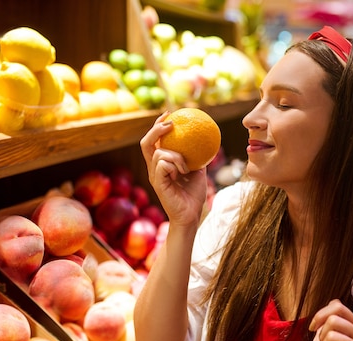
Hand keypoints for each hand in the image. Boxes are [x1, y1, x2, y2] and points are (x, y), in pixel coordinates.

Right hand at [140, 112, 207, 226]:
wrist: (191, 215)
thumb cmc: (194, 195)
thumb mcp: (198, 171)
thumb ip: (197, 156)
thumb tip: (205, 140)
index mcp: (161, 164)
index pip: (154, 141)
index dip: (158, 125)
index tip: (169, 114)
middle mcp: (154, 168)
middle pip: (146, 142)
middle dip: (156, 129)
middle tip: (171, 123)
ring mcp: (154, 175)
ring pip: (159, 153)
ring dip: (176, 156)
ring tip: (186, 168)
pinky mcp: (157, 183)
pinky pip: (162, 164)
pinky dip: (175, 165)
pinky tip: (183, 174)